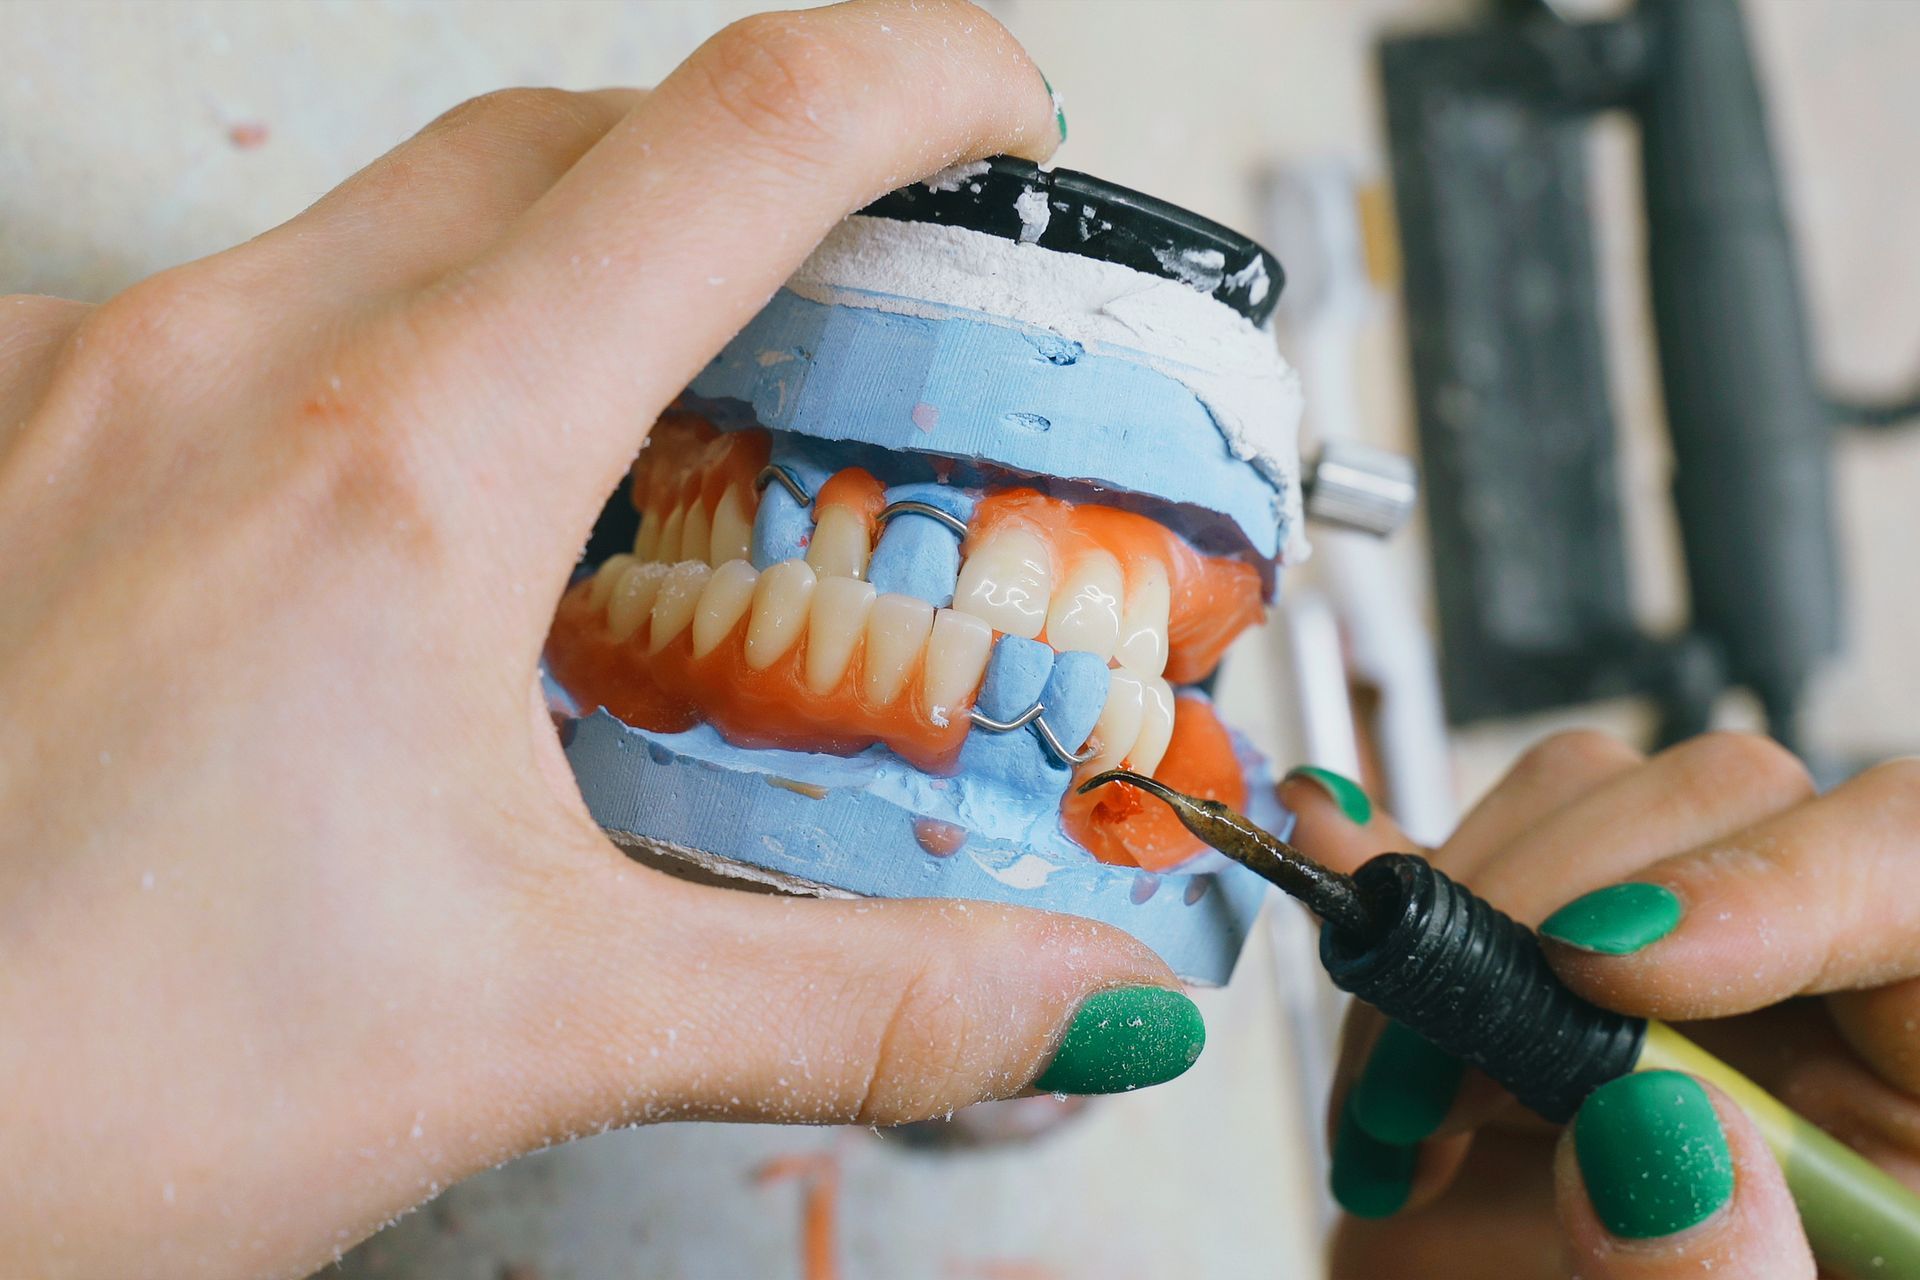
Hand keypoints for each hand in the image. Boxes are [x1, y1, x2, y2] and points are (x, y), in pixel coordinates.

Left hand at [0, 5, 1197, 1275]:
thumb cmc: (77, 1082)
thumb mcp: (537, 1029)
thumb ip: (856, 1000)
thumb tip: (1075, 1002)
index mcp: (394, 470)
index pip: (729, 149)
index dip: (912, 82)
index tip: (998, 114)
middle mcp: (213, 365)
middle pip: (567, 137)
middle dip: (749, 172)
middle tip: (856, 287)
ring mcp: (74, 377)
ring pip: (393, 211)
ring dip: (560, 268)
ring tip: (647, 425)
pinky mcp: (0, 437)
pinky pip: (248, 309)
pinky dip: (391, 355)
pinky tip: (408, 508)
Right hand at [1284, 734, 1919, 1278]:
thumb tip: (1647, 1143)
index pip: (1914, 862)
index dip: (1770, 876)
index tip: (1604, 965)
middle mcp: (1821, 994)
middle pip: (1732, 802)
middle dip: (1555, 907)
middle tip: (1451, 1056)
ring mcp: (1675, 978)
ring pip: (1584, 805)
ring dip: (1456, 934)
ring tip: (1405, 1109)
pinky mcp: (1542, 983)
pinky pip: (1470, 868)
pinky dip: (1388, 917)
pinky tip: (1366, 1008)